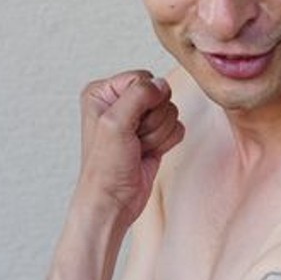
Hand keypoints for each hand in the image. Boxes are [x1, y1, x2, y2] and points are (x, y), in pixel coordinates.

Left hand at [76, 70, 184, 222]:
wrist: (114, 201)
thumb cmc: (105, 168)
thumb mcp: (115, 123)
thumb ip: (138, 94)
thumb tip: (161, 84)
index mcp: (103, 93)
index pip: (142, 78)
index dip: (143, 101)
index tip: (127, 125)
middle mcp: (121, 102)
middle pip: (160, 95)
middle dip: (152, 121)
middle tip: (133, 139)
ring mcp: (139, 119)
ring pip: (171, 111)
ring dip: (158, 134)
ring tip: (138, 148)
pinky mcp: (155, 134)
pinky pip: (177, 126)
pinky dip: (167, 142)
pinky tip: (149, 153)